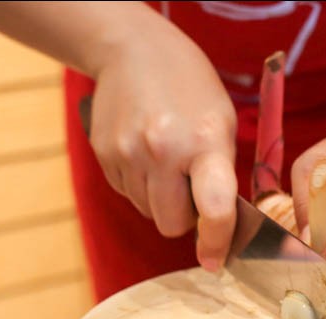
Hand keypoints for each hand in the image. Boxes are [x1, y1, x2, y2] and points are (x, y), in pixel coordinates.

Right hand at [88, 19, 237, 271]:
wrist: (132, 49)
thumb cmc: (189, 87)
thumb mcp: (222, 121)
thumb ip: (221, 173)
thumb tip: (216, 225)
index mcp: (204, 141)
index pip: (214, 209)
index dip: (216, 242)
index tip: (215, 262)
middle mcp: (162, 150)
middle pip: (171, 224)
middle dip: (184, 218)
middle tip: (190, 188)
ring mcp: (127, 154)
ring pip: (148, 212)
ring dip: (160, 200)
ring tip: (165, 160)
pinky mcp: (103, 155)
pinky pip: (127, 194)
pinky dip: (139, 185)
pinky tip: (144, 153)